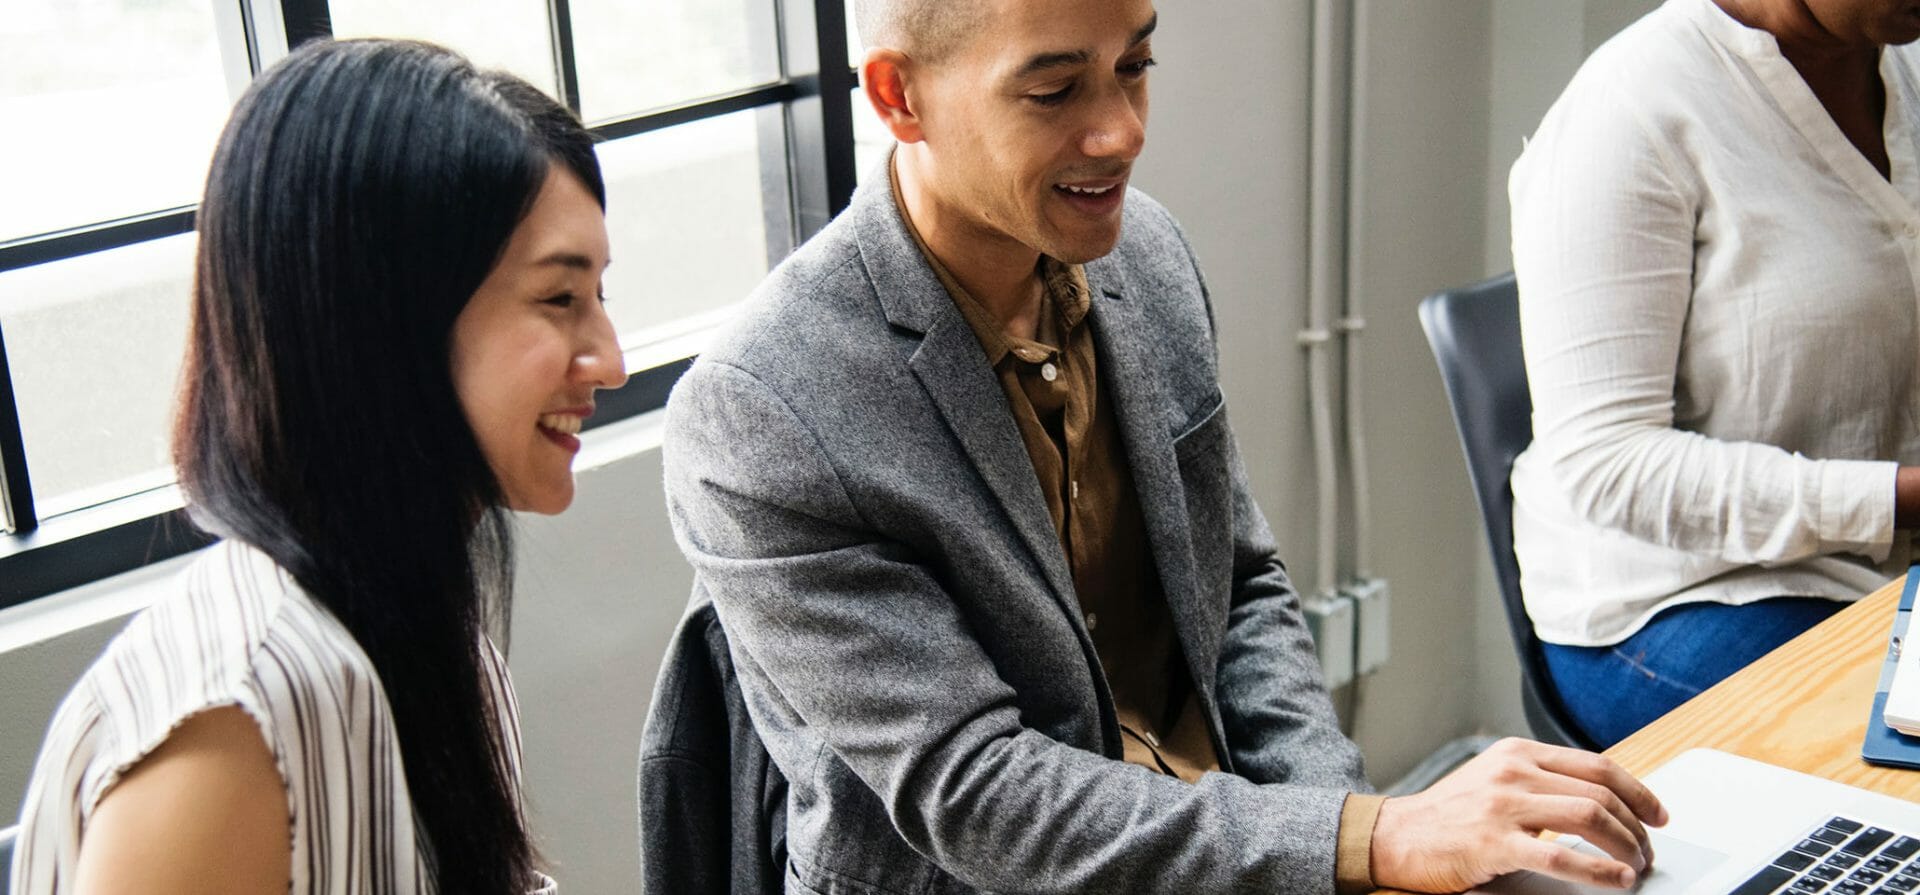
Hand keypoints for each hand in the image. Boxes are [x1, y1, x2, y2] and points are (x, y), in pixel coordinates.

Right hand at [1370, 737, 1667, 892]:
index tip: (1657, 814)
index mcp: (1517, 752)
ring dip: (1625, 846)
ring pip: (1589, 816)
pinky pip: (1561, 854)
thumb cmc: (1448, 816)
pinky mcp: (1494, 842)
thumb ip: (1540, 783)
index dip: (1638, 791)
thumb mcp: (1494, 780)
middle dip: (1636, 826)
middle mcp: (1513, 772)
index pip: (1596, 765)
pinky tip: (1616, 880)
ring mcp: (1503, 805)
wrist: (1397, 837)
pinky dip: (1598, 870)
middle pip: (1599, 792)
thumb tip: (1600, 803)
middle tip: (1647, 851)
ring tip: (1636, 866)